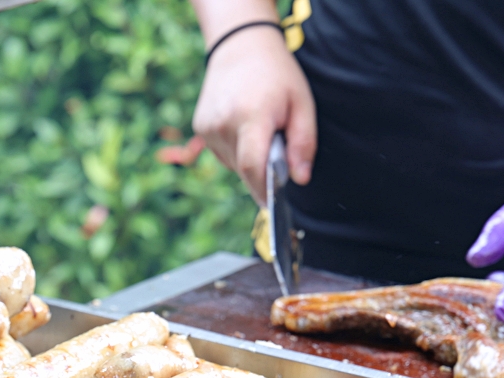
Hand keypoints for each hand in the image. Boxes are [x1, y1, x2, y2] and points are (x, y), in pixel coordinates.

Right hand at [192, 24, 316, 202]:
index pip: (254, 167)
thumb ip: (303, 143)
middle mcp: (224, 123)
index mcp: (251, 116)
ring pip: (234, 164)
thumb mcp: (302, 104)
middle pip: (245, 169)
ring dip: (250, 158)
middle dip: (263, 169)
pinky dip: (237, 149)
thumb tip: (299, 179)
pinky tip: (242, 125)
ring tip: (258, 128)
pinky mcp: (200, 128)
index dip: (264, 191)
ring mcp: (208, 127)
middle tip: (276, 143)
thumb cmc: (277, 75)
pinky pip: (223, 154)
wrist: (240, 47)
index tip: (273, 204)